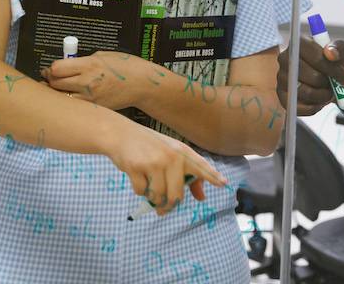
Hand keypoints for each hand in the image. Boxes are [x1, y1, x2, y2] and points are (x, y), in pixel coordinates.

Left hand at [42, 51, 143, 110]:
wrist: (142, 84)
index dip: (51, 68)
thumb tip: (67, 66)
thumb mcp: (102, 56)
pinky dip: (70, 103)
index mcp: (89, 65)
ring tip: (59, 90)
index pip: (57, 68)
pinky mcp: (95, 108)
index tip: (52, 69)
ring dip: (58, 94)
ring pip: (62, 99)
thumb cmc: (125, 67)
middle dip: (50, 81)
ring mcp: (91, 98)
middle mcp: (87, 82)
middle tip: (50, 79)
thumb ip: (83, 61)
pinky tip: (72, 99)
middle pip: (56, 84)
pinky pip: (76, 106)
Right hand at [105, 120, 226, 215]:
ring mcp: (154, 162)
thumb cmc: (147, 146)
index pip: (200, 166)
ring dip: (153, 200)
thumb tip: (201, 197)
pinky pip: (142, 192)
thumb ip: (186, 173)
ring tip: (149, 194)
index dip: (212, 176)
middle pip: (177, 195)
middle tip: (164, 209)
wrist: (120, 134)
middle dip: (169, 205)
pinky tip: (137, 179)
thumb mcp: (168, 153)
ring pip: (159, 196)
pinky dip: (139, 191)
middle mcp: (171, 157)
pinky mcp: (137, 168)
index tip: (224, 183)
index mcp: (180, 152)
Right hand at [276, 37, 343, 116]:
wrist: (334, 79)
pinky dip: (315, 107)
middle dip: (329, 84)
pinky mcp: (282, 96)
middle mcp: (286, 59)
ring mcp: (281, 78)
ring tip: (329, 92)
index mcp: (300, 43)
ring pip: (305, 93)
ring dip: (323, 96)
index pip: (315, 57)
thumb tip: (330, 52)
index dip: (333, 70)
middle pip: (310, 76)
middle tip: (337, 86)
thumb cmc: (337, 63)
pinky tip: (320, 101)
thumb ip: (339, 48)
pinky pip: (300, 107)